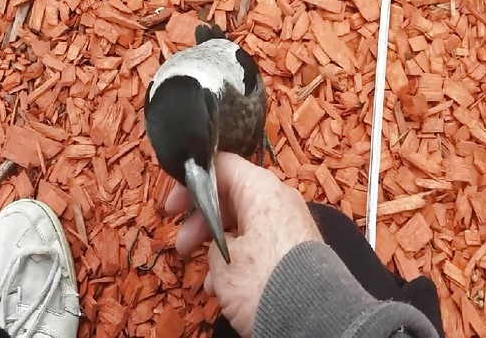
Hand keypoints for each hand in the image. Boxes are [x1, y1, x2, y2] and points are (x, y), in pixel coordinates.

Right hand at [164, 152, 323, 336]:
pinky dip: (238, 260)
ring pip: (242, 224)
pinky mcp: (294, 248)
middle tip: (182, 246)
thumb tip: (222, 243)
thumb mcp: (222, 258)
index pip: (222, 166)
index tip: (173, 208)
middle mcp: (278, 200)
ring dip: (218, 247)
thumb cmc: (263, 281)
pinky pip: (259, 244)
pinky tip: (223, 287)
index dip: (192, 182)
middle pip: (230, 198)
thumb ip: (214, 239)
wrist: (312, 318)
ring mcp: (289, 224)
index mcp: (261, 188)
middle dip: (201, 223)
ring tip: (205, 277)